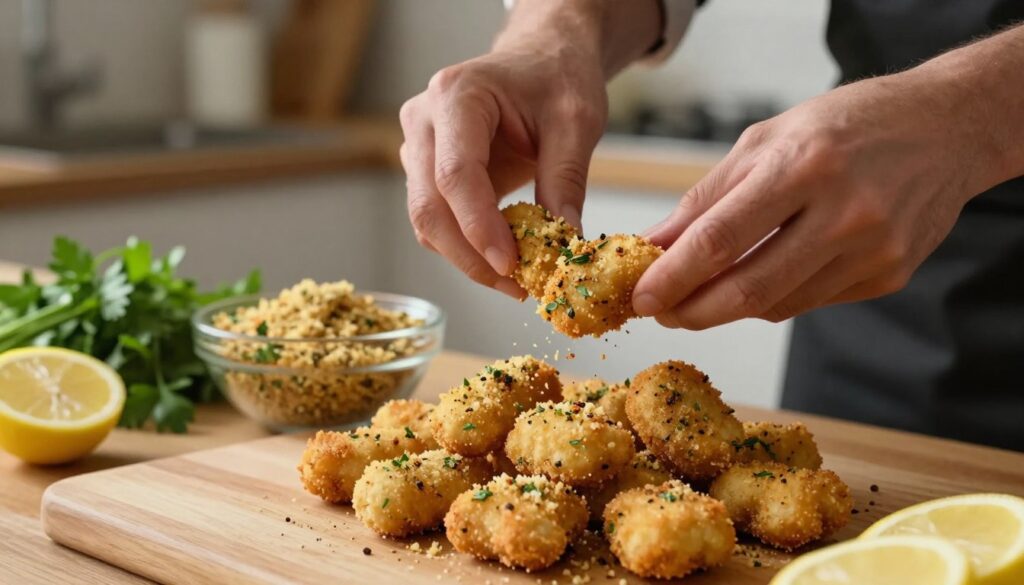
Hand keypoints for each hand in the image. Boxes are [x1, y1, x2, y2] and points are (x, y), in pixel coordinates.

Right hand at [400, 0, 663, 297]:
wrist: (541, 58)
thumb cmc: (557, 77)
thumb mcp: (576, 121)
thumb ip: (567, 178)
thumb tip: (563, 244)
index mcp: (457, 96)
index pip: (456, 173)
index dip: (479, 226)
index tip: (511, 266)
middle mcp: (423, 120)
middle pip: (429, 206)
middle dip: (471, 256)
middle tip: (518, 287)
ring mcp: (417, 146)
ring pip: (427, 221)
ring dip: (469, 258)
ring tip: (519, 279)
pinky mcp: (425, 170)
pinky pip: (437, 221)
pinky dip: (467, 248)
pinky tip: (505, 259)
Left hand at [633, 72, 989, 328]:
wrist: (946, 129)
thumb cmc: (844, 125)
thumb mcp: (764, 140)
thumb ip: (706, 198)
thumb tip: (653, 246)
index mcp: (804, 166)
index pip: (721, 239)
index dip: (673, 277)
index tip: (640, 298)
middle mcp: (844, 213)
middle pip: (748, 289)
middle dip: (692, 311)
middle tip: (661, 312)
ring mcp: (873, 251)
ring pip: (776, 305)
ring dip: (727, 308)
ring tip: (699, 294)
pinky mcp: (890, 276)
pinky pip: (809, 302)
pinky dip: (771, 298)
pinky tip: (757, 280)